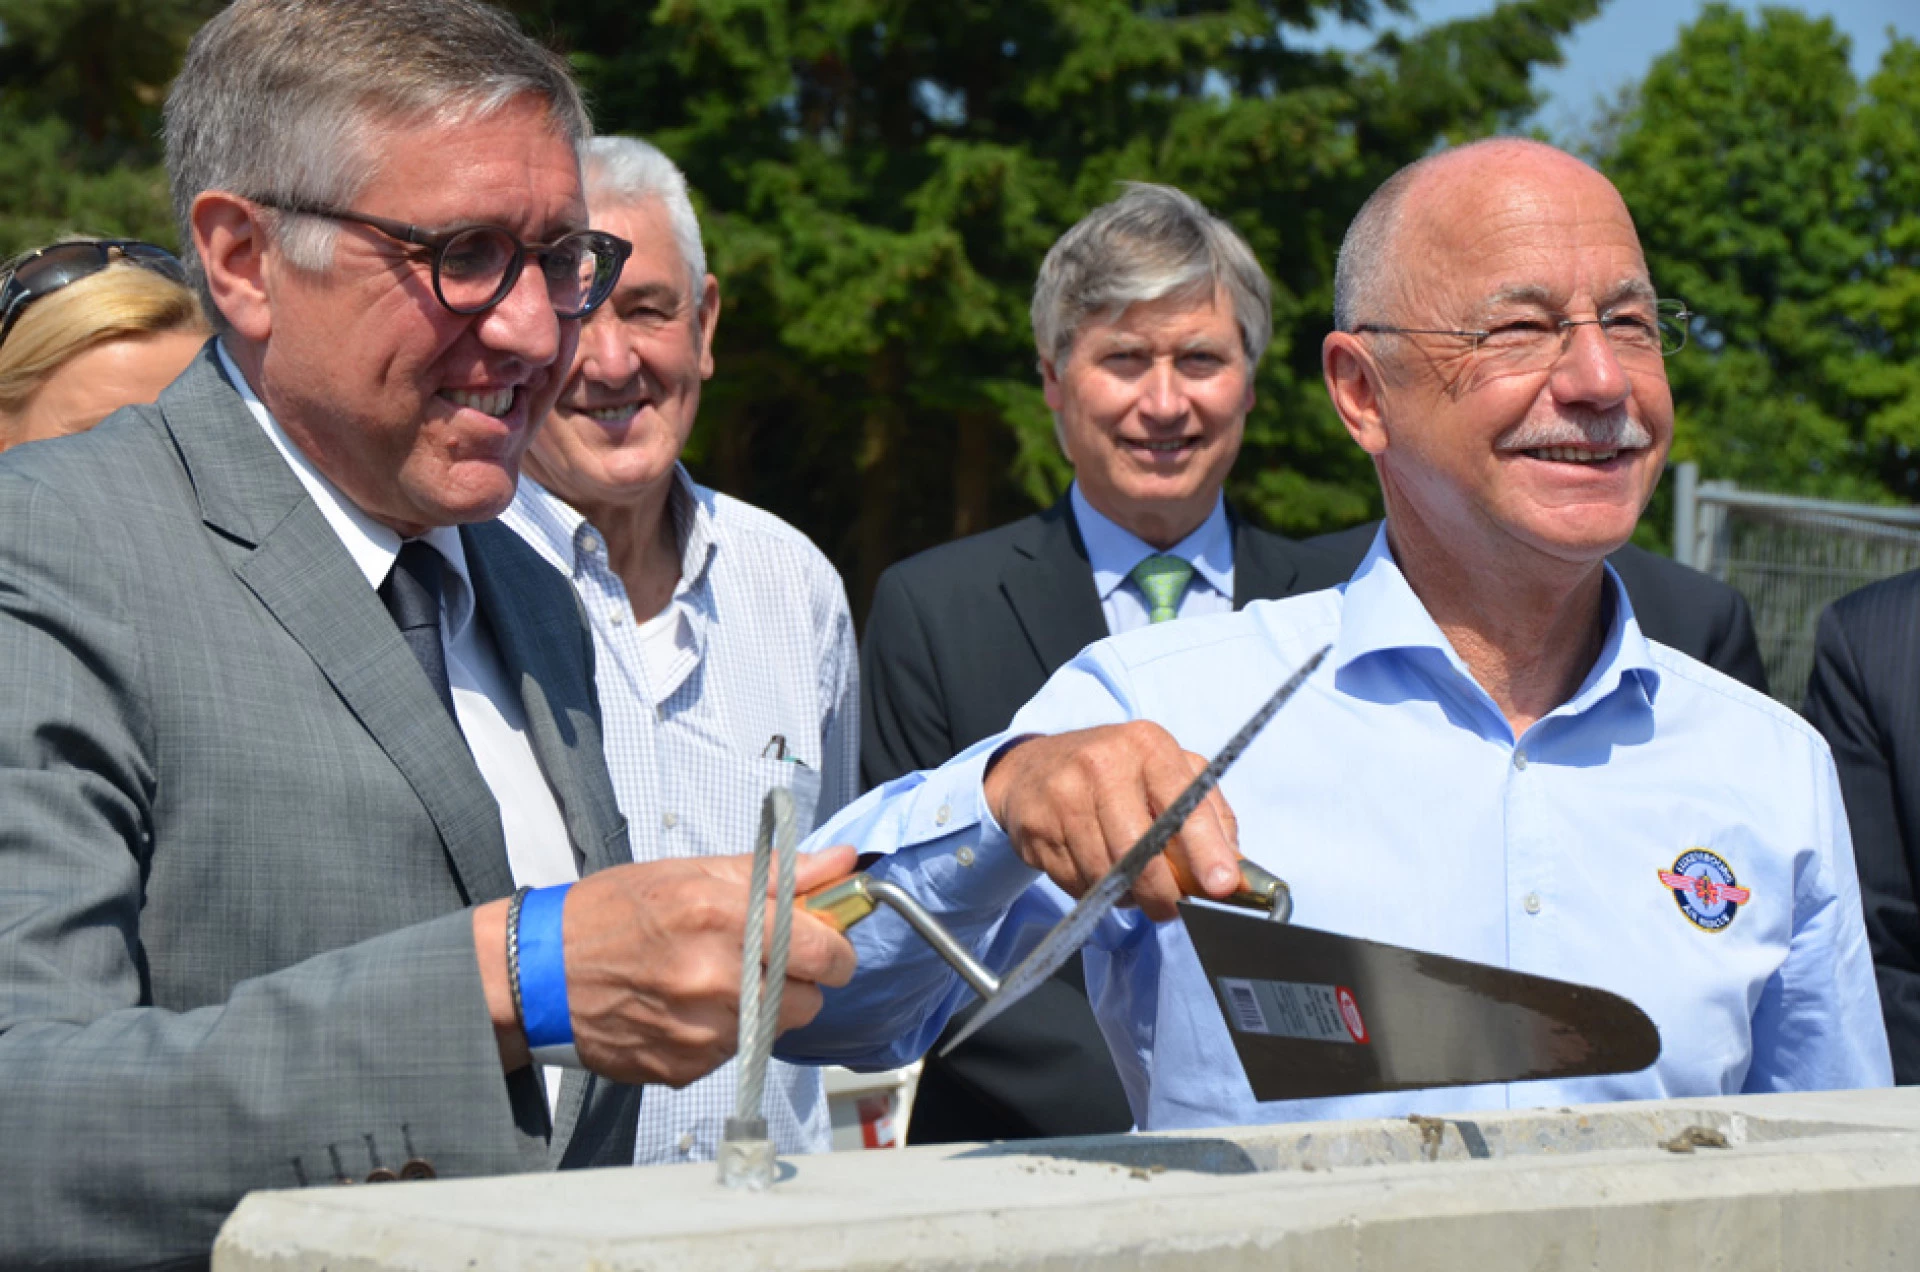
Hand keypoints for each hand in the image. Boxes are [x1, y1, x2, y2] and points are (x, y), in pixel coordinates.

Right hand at [474, 845, 857, 1083]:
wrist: (537, 973)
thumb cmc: (610, 913)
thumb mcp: (690, 872)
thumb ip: (775, 872)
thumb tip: (841, 862)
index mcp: (720, 914)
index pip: (822, 948)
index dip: (835, 949)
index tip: (828, 944)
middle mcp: (714, 975)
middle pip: (810, 999)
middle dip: (801, 982)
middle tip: (770, 964)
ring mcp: (699, 1029)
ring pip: (774, 1029)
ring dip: (761, 1008)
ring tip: (715, 981)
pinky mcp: (683, 1068)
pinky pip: (734, 1053)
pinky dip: (724, 1033)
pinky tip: (687, 1008)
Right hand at [981, 723, 1240, 921]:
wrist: (1035, 768)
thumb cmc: (1116, 774)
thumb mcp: (1168, 776)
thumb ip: (1208, 818)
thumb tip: (1236, 873)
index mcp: (1148, 745)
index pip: (1182, 802)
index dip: (1204, 848)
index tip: (1221, 885)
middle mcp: (1103, 762)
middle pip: (1139, 849)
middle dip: (1163, 892)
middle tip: (1172, 909)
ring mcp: (1064, 793)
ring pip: (1105, 872)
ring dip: (1126, 894)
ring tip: (1133, 885)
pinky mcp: (1037, 824)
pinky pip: (1075, 880)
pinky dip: (1094, 889)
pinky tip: (1097, 872)